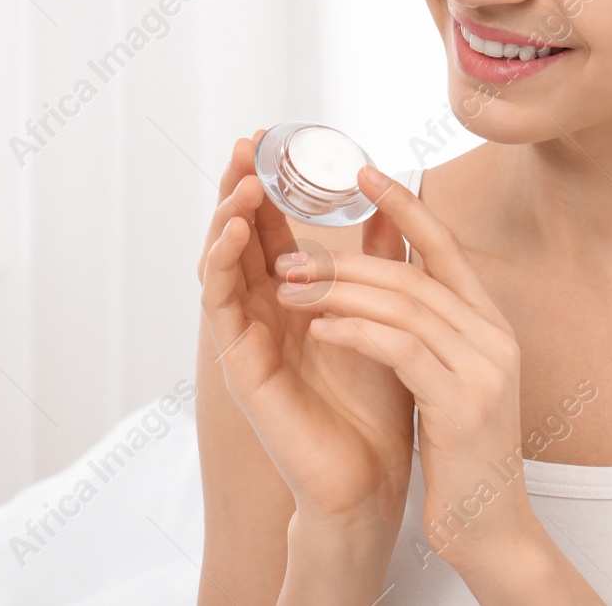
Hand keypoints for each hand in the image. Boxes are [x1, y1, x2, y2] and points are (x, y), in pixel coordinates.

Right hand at [198, 130, 415, 539]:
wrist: (373, 475)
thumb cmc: (378, 400)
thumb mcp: (386, 312)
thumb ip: (382, 258)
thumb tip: (393, 197)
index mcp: (296, 295)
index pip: (273, 226)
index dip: (269, 182)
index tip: (270, 135)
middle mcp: (265, 310)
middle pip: (239, 235)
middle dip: (239, 186)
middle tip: (246, 141)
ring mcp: (247, 336)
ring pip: (221, 263)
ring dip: (226, 218)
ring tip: (243, 181)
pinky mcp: (239, 366)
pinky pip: (219, 308)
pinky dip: (220, 265)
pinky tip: (232, 234)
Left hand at [271, 164, 538, 575]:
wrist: (491, 527)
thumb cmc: (461, 453)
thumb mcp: (448, 377)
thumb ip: (429, 328)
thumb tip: (392, 281)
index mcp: (489, 324)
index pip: (445, 247)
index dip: (405, 206)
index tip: (362, 172)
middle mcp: (492, 336)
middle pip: (413, 273)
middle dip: (347, 257)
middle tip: (292, 253)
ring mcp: (482, 368)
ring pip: (402, 304)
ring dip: (339, 291)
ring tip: (289, 288)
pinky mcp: (460, 403)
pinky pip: (400, 348)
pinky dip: (356, 331)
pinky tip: (318, 328)